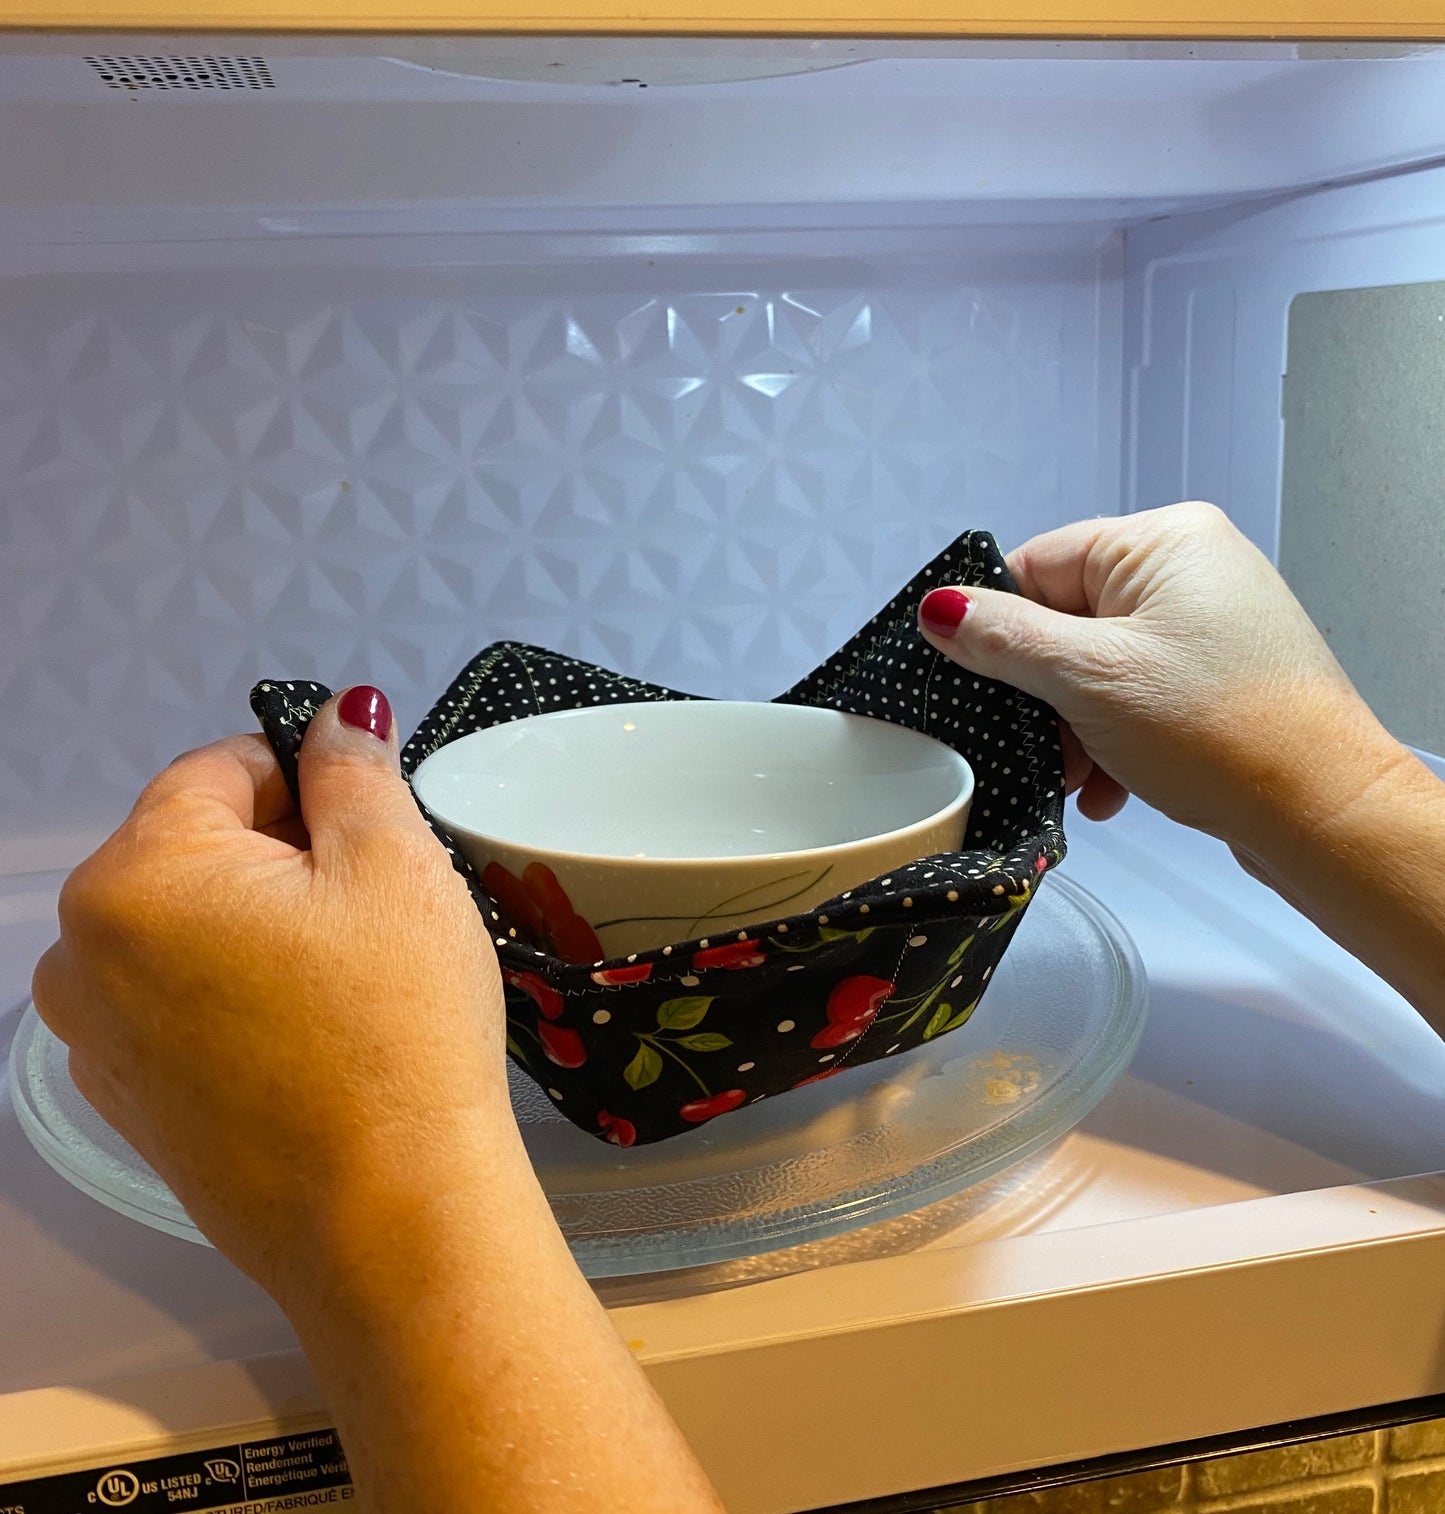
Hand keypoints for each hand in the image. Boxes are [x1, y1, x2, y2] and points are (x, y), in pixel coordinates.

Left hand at [31, 689, 517, 1307]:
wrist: (389, 1218)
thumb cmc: (398, 1028)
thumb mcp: (395, 867)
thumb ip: (352, 770)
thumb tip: (339, 713)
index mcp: (133, 878)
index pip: (217, 769)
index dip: (306, 772)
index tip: (372, 810)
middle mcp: (82, 954)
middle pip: (193, 849)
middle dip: (284, 851)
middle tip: (378, 899)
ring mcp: (97, 1041)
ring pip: (187, 929)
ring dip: (261, 923)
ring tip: (351, 973)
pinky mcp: (132, 1107)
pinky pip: (181, 1005)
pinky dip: (239, 993)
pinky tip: (314, 1033)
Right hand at [918, 502, 1393, 846]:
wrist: (1322, 811)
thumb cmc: (1222, 731)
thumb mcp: (1087, 678)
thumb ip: (1002, 639)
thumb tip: (939, 609)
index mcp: (1162, 541)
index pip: (1037, 565)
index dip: (996, 626)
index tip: (973, 681)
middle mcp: (1191, 570)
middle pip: (1065, 621)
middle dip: (1042, 695)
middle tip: (1037, 746)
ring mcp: (1210, 625)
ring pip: (1098, 668)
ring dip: (1074, 729)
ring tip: (1081, 779)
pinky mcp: (1220, 677)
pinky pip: (1137, 695)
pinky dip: (1113, 740)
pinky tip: (1111, 788)